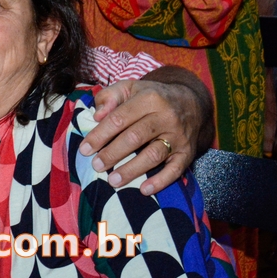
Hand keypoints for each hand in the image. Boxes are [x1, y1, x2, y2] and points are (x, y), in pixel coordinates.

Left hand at [80, 68, 212, 194]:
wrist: (191, 102)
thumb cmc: (151, 97)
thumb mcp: (130, 88)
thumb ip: (109, 97)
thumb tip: (97, 116)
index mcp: (149, 99)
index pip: (119, 118)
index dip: (100, 135)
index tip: (84, 149)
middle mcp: (166, 116)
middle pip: (135, 137)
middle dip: (112, 153)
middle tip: (96, 166)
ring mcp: (178, 136)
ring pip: (153, 155)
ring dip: (132, 170)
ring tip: (112, 181)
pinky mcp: (187, 152)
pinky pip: (175, 169)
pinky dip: (160, 181)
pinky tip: (144, 190)